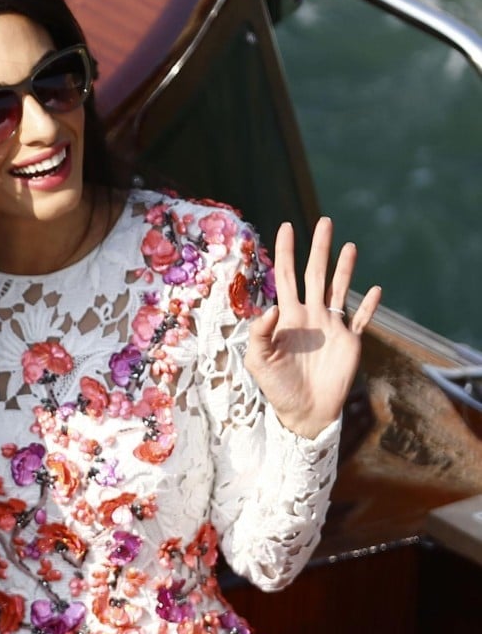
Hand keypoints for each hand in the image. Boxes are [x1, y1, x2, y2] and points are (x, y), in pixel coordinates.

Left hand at [244, 217, 381, 438]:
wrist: (302, 412)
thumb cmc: (276, 386)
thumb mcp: (258, 360)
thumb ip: (259, 332)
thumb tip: (272, 306)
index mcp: (287, 316)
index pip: (286, 276)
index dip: (286, 252)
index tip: (287, 226)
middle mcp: (309, 315)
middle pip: (315, 273)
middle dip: (319, 248)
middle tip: (324, 221)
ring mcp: (331, 327)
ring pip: (339, 289)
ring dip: (345, 268)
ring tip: (350, 245)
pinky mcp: (350, 342)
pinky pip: (361, 319)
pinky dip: (369, 306)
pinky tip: (375, 289)